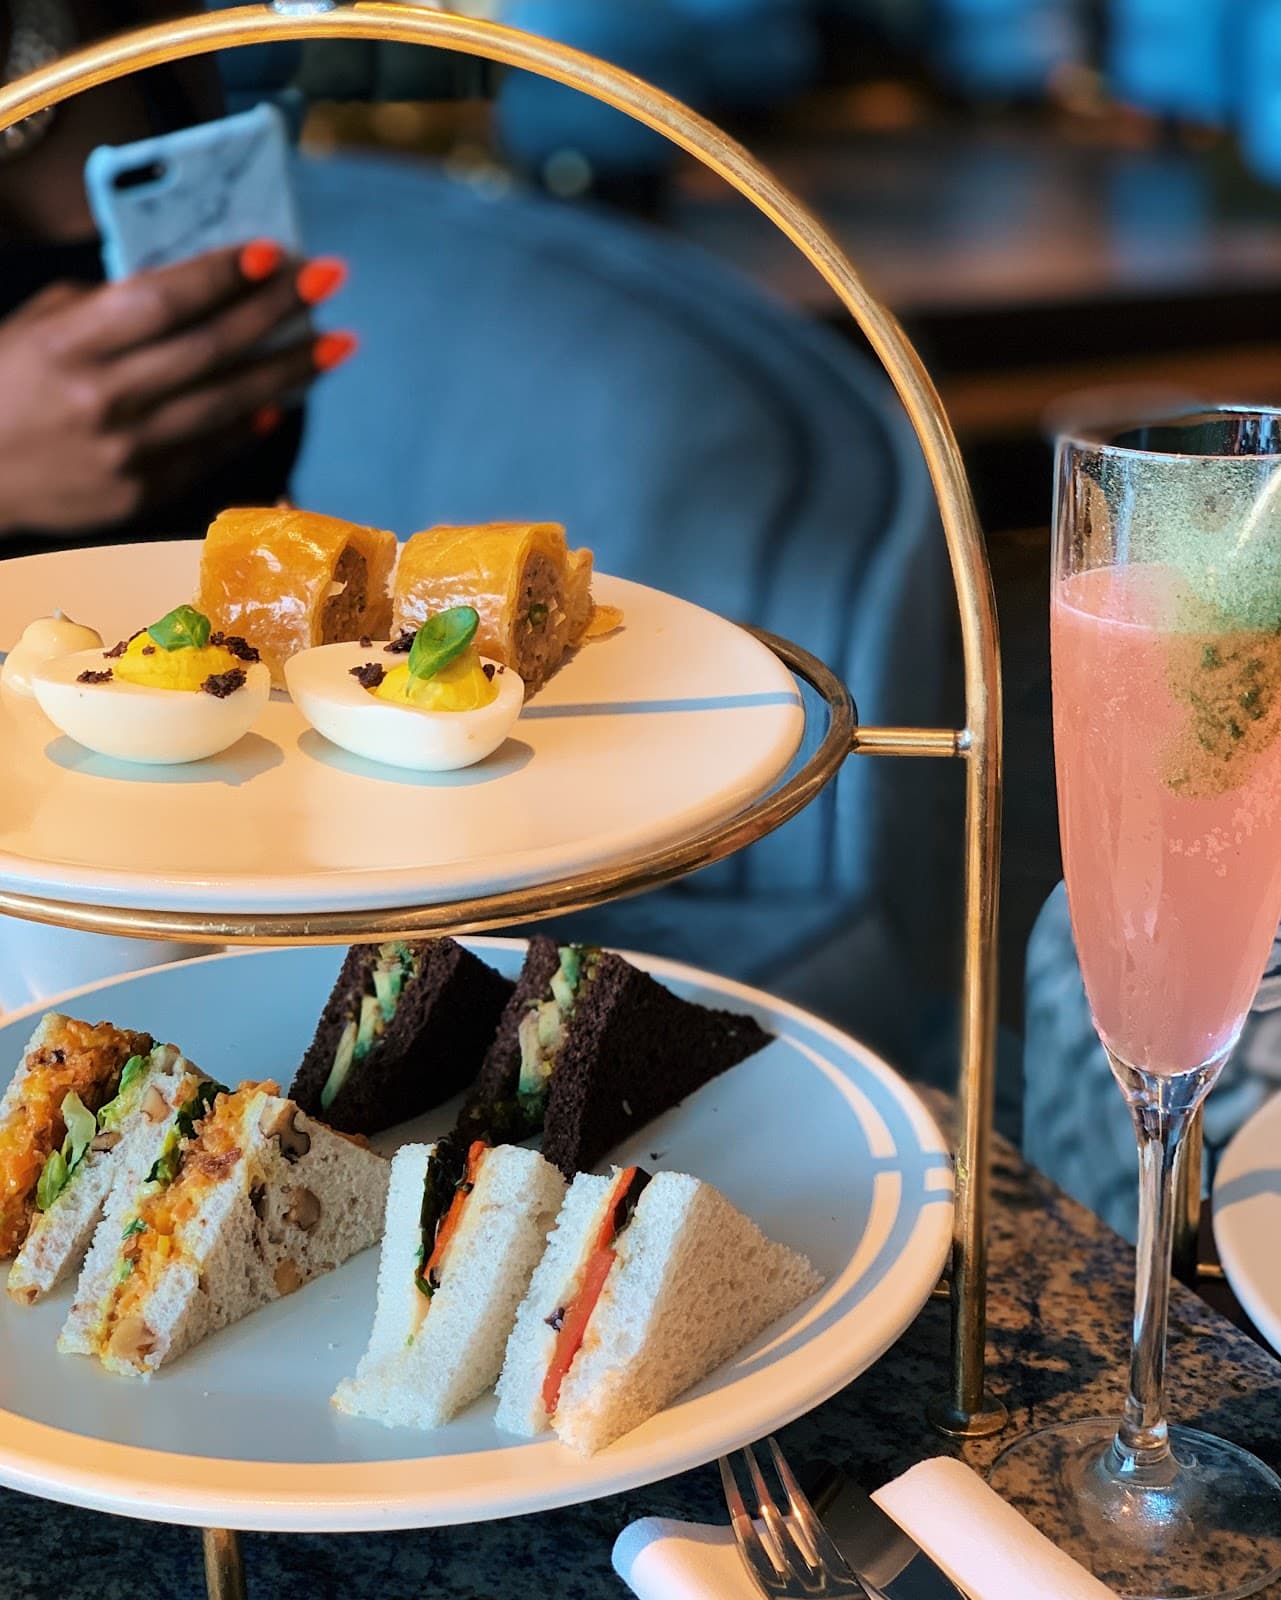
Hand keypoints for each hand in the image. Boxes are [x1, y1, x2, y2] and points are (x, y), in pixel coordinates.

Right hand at [0, 241, 355, 535]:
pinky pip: (210, 451)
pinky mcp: (140, 493)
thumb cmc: (4, 387)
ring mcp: (126, 451)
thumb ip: (104, 307)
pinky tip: (281, 403)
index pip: (164, 300)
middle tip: (329, 282)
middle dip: (276, 312)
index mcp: (70, 343)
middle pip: (210, 349)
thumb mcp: (35, 329)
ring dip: (288, 371)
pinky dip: (248, 425)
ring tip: (336, 344)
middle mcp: (103, 398)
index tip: (276, 254)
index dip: (225, 275)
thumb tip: (186, 290)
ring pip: (226, 404)